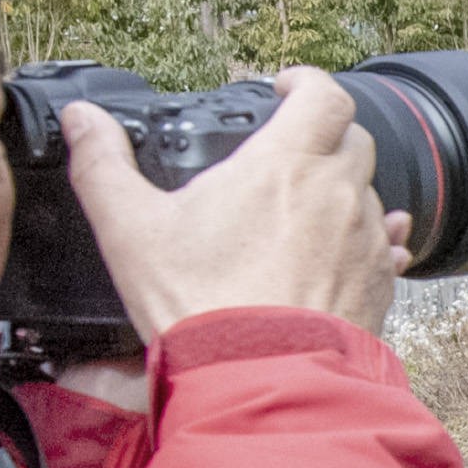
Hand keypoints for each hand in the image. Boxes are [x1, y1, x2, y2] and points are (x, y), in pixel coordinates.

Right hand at [72, 66, 405, 345]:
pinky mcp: (377, 287)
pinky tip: (343, 253)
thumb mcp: (132, 230)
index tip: (284, 88)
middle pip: (351, 140)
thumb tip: (83, 120)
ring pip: (368, 195)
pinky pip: (385, 249)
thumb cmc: (200, 307)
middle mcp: (337, 194)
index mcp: (286, 163)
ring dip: (341, 193)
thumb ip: (104, 166)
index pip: (323, 95)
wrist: (257, 385)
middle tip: (288, 154)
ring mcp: (363, 242)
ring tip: (301, 213)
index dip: (306, 82)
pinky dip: (368, 242)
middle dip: (323, 136)